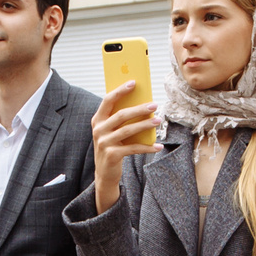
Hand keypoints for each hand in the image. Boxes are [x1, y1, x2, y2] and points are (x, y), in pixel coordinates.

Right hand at [90, 80, 160, 211]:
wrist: (105, 173)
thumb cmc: (112, 146)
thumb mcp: (112, 131)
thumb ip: (121, 119)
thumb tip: (143, 104)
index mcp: (97, 120)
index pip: (108, 100)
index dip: (120, 91)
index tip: (134, 82)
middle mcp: (98, 130)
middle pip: (121, 115)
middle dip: (139, 109)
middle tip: (154, 105)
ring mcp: (104, 143)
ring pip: (128, 130)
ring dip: (145, 125)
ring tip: (158, 120)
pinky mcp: (112, 155)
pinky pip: (133, 148)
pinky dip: (147, 147)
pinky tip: (158, 146)